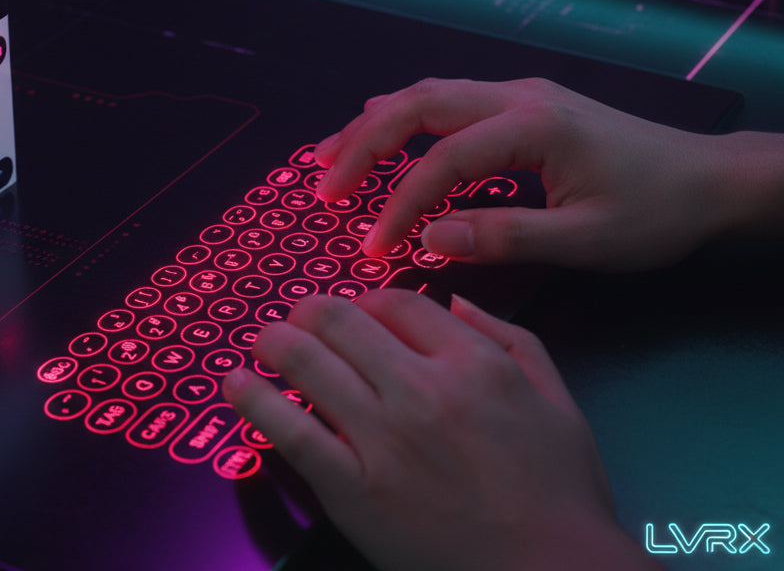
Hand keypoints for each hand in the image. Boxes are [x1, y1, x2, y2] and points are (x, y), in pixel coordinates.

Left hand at [222, 290, 660, 570]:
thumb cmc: (559, 494)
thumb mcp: (558, 400)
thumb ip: (509, 338)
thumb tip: (454, 301)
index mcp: (473, 364)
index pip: (396, 303)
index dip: (366, 301)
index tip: (355, 313)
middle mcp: (421, 390)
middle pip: (341, 321)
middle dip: (309, 311)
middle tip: (296, 318)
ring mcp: (381, 439)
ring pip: (306, 363)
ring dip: (274, 342)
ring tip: (264, 342)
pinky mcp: (351, 487)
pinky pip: (289, 431)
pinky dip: (254, 400)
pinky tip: (237, 384)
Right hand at [313, 77, 761, 271]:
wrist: (707, 179)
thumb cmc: (654, 211)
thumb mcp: (584, 239)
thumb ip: (504, 237)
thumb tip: (431, 239)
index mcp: (532, 126)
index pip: (442, 161)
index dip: (399, 205)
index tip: (372, 248)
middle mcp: (517, 97)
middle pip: (417, 104)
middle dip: (361, 144)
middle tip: (322, 186)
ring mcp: (518, 95)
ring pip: (426, 94)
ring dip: (373, 125)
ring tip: (328, 158)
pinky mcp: (521, 105)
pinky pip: (445, 101)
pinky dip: (402, 120)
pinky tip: (378, 136)